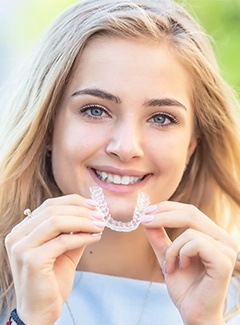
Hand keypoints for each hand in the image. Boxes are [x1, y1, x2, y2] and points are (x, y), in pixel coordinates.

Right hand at [5, 194, 105, 324]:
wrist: (40, 312)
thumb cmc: (52, 281)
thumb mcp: (64, 251)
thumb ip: (73, 232)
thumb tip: (92, 214)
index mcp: (22, 230)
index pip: (49, 205)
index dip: (74, 202)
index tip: (94, 205)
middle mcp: (17, 236)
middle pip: (53, 210)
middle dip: (81, 210)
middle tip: (101, 215)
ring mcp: (21, 248)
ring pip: (57, 221)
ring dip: (83, 221)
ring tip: (100, 225)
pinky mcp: (32, 260)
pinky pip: (63, 241)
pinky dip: (83, 237)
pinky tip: (96, 237)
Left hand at [141, 201, 237, 324]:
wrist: (193, 313)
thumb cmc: (184, 287)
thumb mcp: (167, 256)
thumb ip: (159, 237)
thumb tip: (147, 217)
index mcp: (213, 236)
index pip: (190, 211)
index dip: (167, 208)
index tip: (146, 211)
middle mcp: (223, 239)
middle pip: (191, 213)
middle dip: (164, 215)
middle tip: (145, 220)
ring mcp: (226, 250)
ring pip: (190, 231)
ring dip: (172, 249)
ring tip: (169, 266)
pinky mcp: (224, 261)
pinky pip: (196, 243)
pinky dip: (181, 254)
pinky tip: (181, 267)